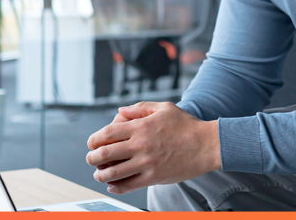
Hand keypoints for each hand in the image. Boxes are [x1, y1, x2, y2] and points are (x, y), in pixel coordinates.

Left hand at [86, 101, 220, 193]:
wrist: (205, 145)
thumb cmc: (186, 125)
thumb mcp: (164, 107)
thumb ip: (140, 107)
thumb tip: (120, 111)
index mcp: (141, 127)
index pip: (107, 133)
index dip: (94, 139)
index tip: (92, 143)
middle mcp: (141, 145)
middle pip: (105, 153)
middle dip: (92, 158)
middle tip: (90, 159)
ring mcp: (146, 163)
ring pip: (113, 172)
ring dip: (101, 175)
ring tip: (99, 174)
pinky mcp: (153, 177)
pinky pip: (128, 185)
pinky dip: (116, 187)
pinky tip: (113, 186)